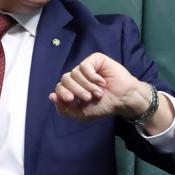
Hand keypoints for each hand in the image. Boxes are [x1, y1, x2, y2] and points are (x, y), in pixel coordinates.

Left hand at [48, 52, 173, 135]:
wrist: (123, 99)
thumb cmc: (104, 106)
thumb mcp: (82, 113)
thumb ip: (65, 109)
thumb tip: (51, 96)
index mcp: (73, 88)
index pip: (59, 87)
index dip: (62, 93)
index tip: (71, 100)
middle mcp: (77, 76)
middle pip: (65, 79)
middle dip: (76, 90)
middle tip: (88, 98)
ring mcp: (86, 67)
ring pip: (75, 73)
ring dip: (87, 86)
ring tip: (99, 93)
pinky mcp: (95, 60)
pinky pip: (85, 66)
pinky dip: (92, 77)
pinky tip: (102, 82)